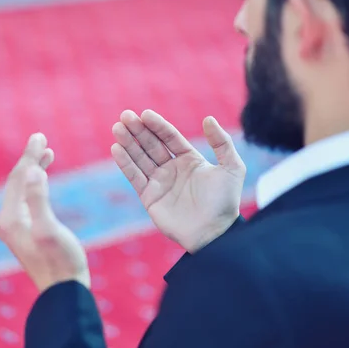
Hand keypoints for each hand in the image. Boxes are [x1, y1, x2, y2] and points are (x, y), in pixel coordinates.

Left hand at [0, 133, 90, 291]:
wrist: (63, 292)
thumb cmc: (61, 262)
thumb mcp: (50, 230)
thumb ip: (39, 200)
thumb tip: (31, 171)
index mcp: (10, 217)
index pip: (17, 177)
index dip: (29, 156)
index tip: (40, 135)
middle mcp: (7, 220)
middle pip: (16, 181)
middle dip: (29, 159)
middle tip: (41, 137)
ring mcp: (15, 226)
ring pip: (21, 189)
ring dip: (32, 169)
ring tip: (47, 152)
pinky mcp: (25, 230)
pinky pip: (27, 198)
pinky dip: (35, 183)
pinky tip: (44, 179)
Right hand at [111, 110, 245, 252]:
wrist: (214, 233)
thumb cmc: (226, 202)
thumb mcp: (232, 168)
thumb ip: (222, 143)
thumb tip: (208, 118)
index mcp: (189, 160)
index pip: (169, 137)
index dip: (157, 125)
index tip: (145, 114)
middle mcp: (172, 169)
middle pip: (151, 144)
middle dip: (138, 130)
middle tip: (125, 115)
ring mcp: (159, 182)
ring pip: (140, 158)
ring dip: (128, 142)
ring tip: (117, 127)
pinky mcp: (149, 197)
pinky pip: (134, 177)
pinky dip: (125, 163)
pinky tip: (116, 149)